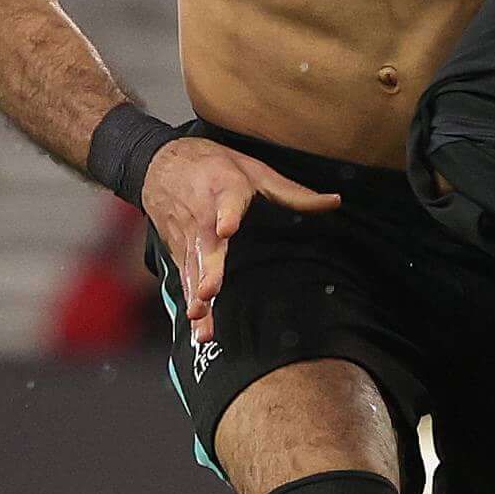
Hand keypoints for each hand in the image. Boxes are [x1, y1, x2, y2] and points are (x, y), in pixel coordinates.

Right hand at [141, 137, 341, 347]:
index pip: (225, 202)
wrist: (160, 163)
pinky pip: (186, 281)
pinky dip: (192, 304)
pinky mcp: (180, 253)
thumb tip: (334, 202)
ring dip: (197, 294)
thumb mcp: (254, 170)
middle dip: (208, 269)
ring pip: (193, 269)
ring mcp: (189, 238)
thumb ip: (292, 192)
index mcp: (224, 189)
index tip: (226, 228)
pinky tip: (199, 329)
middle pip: (206, 246)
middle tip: (209, 290)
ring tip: (200, 316)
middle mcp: (203, 217)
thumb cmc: (214, 166)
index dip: (226, 215)